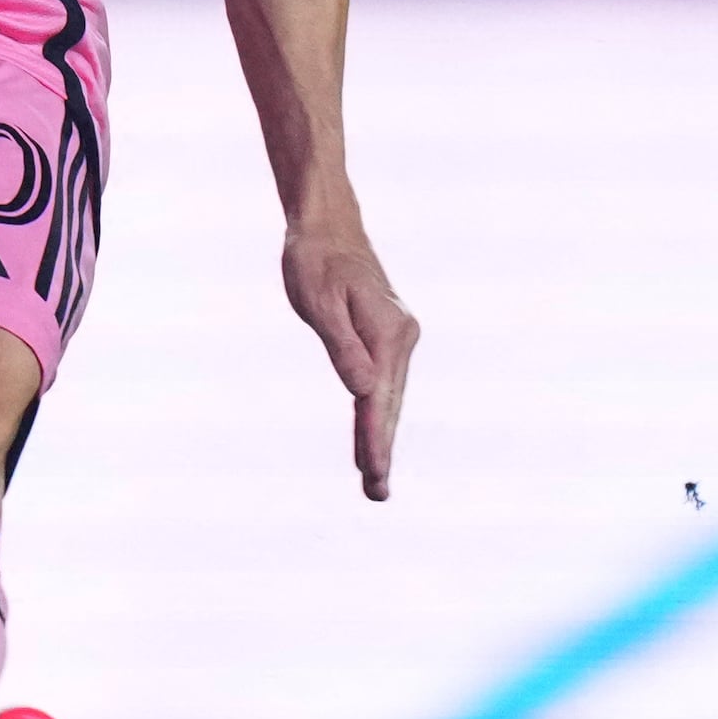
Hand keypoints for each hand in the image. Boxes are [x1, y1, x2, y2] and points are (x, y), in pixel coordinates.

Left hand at [284, 213, 417, 502]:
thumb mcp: (319, 302)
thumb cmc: (316, 259)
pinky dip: (377, 411)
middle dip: (382, 449)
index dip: (374, 439)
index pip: (378, 398)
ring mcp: (397, 338)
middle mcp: (401, 338)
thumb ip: (341, 347)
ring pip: (388, 397)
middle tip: (376, 494)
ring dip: (381, 436)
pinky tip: (371, 434)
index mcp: (388, 333)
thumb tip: (363, 392)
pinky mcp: (387, 336)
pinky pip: (382, 383)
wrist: (328, 224)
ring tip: (374, 479)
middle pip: (389, 404)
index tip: (374, 472)